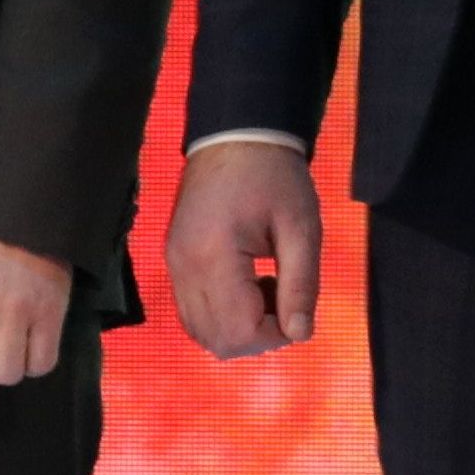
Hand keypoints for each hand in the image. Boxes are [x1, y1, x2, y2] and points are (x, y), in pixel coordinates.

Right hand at [169, 137, 322, 360]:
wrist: (235, 135)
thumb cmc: (274, 177)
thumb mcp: (301, 228)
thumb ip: (301, 284)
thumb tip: (300, 334)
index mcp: (213, 256)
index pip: (236, 330)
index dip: (273, 336)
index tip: (296, 309)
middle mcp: (183, 267)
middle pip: (215, 338)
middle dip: (256, 336)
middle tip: (283, 300)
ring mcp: (173, 265)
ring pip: (199, 329)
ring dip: (237, 327)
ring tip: (265, 291)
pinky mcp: (173, 260)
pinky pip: (191, 310)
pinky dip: (221, 314)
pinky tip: (245, 286)